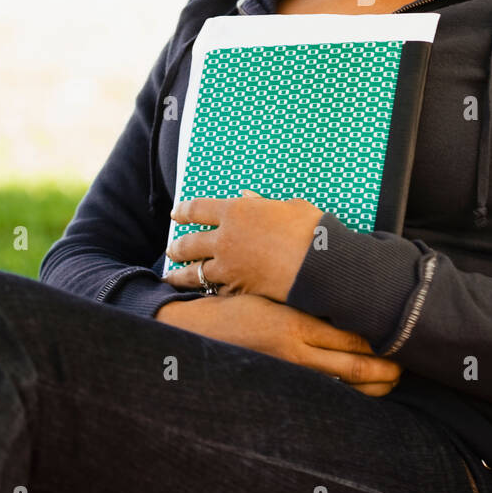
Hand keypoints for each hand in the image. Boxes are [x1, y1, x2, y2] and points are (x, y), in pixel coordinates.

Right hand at [155, 291, 402, 396]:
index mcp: (296, 322)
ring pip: (342, 385)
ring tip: (392, 380)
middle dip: (386, 369)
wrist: (196, 330)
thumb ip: (305, 291)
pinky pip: (323, 391)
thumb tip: (340, 285)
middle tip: (408, 366)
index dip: (381, 338)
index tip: (401, 334)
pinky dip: (347, 392)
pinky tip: (362, 390)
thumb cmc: (234, 303)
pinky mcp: (283, 380)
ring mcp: (290, 371)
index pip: (352, 334)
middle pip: (355, 366)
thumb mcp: (270, 290)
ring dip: (372, 386)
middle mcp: (296, 350)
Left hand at [163, 190, 323, 303]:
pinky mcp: (238, 290)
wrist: (320, 266)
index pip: (197, 209)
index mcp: (235, 212)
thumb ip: (262, 204)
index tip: (176, 214)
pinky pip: (216, 291)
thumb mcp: (289, 206)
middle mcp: (225, 240)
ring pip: (194, 273)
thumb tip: (247, 198)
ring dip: (180, 276)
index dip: (184, 211)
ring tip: (173, 278)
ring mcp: (229, 268)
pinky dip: (209, 292)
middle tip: (171, 249)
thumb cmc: (310, 229)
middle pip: (188, 243)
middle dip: (176, 247)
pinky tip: (205, 294)